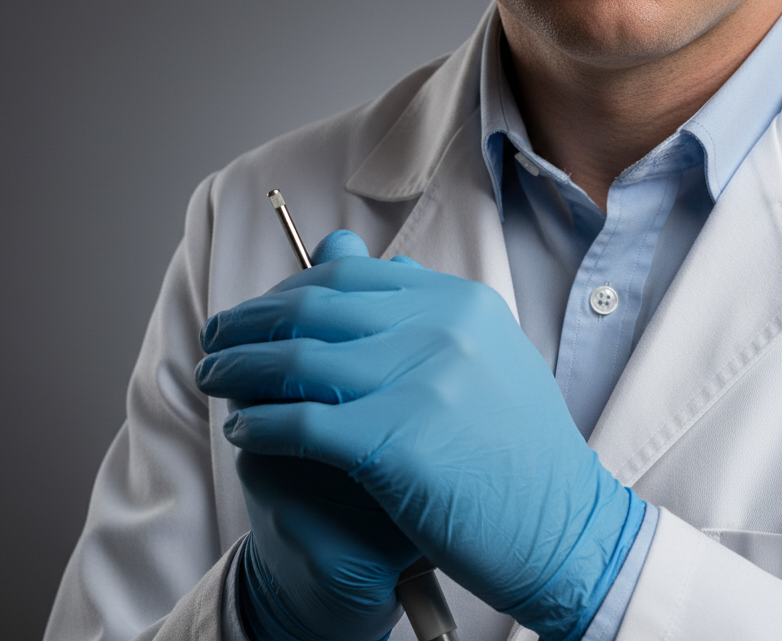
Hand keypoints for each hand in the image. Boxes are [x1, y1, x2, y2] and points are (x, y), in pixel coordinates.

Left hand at [197, 232, 645, 640]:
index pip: (349, 275)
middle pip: (315, 307)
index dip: (289, 290)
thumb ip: (417, 309)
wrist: (567, 527)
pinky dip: (261, 423)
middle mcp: (441, 328)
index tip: (260, 311)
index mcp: (460, 302)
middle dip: (251, 320)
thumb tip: (338, 254)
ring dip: (241, 367)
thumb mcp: (485, 357)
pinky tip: (244, 430)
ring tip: (214, 378)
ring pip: (299, 358)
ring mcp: (422, 380)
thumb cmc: (520, 450)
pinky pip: (303, 421)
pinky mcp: (398, 440)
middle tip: (217, 337)